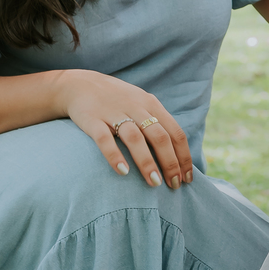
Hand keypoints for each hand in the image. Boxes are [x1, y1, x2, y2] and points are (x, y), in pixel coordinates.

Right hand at [57, 70, 193, 187]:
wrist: (81, 84)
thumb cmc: (117, 100)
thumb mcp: (142, 104)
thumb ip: (158, 123)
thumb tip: (178, 154)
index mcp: (151, 105)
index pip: (175, 132)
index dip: (183, 156)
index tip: (187, 178)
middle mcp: (136, 108)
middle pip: (159, 137)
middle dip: (170, 163)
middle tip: (174, 185)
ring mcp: (114, 113)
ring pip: (135, 138)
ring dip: (147, 162)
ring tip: (154, 183)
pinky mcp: (92, 119)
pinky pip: (104, 139)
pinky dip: (115, 155)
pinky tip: (123, 172)